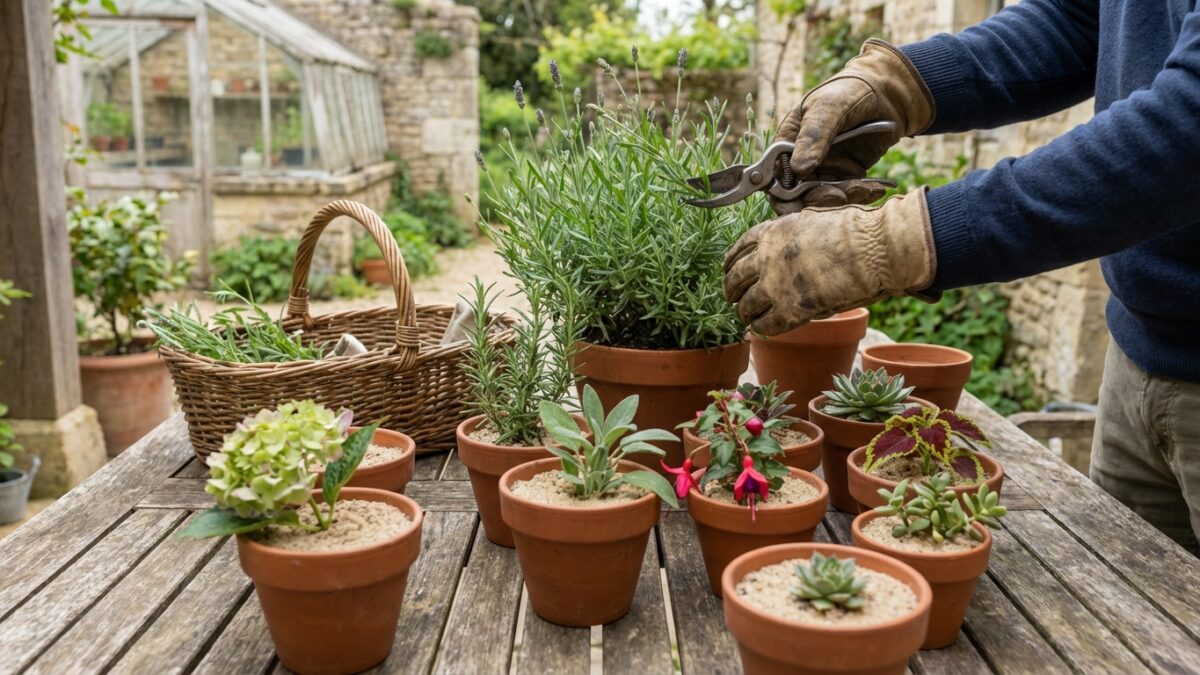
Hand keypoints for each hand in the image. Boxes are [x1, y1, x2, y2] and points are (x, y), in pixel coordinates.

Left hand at [723, 188, 938, 334]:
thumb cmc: (857, 232)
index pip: (739, 246)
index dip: (730, 260)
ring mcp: (776, 284)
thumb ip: (795, 236)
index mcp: (774, 231)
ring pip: (746, 303)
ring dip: (743, 312)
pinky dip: (761, 328)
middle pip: (735, 277)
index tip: (726, 268)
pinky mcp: (790, 309)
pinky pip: (766, 324)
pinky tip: (760, 330)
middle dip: (730, 289)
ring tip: (744, 317)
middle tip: (729, 297)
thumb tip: (790, 250)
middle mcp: (768, 257)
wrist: (874, 248)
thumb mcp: (815, 221)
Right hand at [772, 39, 934, 210]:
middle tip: (840, 196)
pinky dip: (862, 194)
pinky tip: (876, 189)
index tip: (794, 204)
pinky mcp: (847, 175)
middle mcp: (802, 160)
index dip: (781, 194)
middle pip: (800, 194)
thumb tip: (799, 169)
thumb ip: (813, 137)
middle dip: (819, 199)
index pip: (775, 176)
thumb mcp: (828, 108)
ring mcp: (825, 169)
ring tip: (865, 189)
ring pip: (826, 197)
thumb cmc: (848, 91)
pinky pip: (849, 193)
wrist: (886, 91)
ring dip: (845, 197)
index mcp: (788, 143)